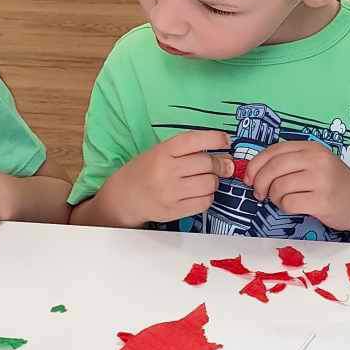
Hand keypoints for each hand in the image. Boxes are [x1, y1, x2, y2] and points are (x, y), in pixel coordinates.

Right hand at [98, 130, 232, 226]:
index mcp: (163, 151)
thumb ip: (188, 151)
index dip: (216, 139)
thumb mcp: (160, 152)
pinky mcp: (174, 211)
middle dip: (220, 164)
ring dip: (214, 182)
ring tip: (206, 181)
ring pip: (209, 184)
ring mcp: (170, 192)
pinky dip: (208, 197)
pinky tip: (199, 194)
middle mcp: (166, 170)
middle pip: (207, 163)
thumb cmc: (145, 171)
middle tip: (221, 166)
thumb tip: (226, 159)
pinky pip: (204, 202)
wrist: (124, 197)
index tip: (226, 141)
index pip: (195, 140)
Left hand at [244, 141, 349, 232]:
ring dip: (274, 197)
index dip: (255, 165)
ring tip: (283, 200)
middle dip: (259, 183)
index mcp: (311, 148)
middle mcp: (316, 160)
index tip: (248, 178)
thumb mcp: (314, 163)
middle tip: (260, 194)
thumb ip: (289, 162)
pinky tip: (294, 206)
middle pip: (273, 168)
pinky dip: (285, 207)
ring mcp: (321, 180)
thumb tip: (253, 171)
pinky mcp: (322, 201)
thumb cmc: (333, 183)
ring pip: (279, 187)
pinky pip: (289, 203)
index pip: (273, 151)